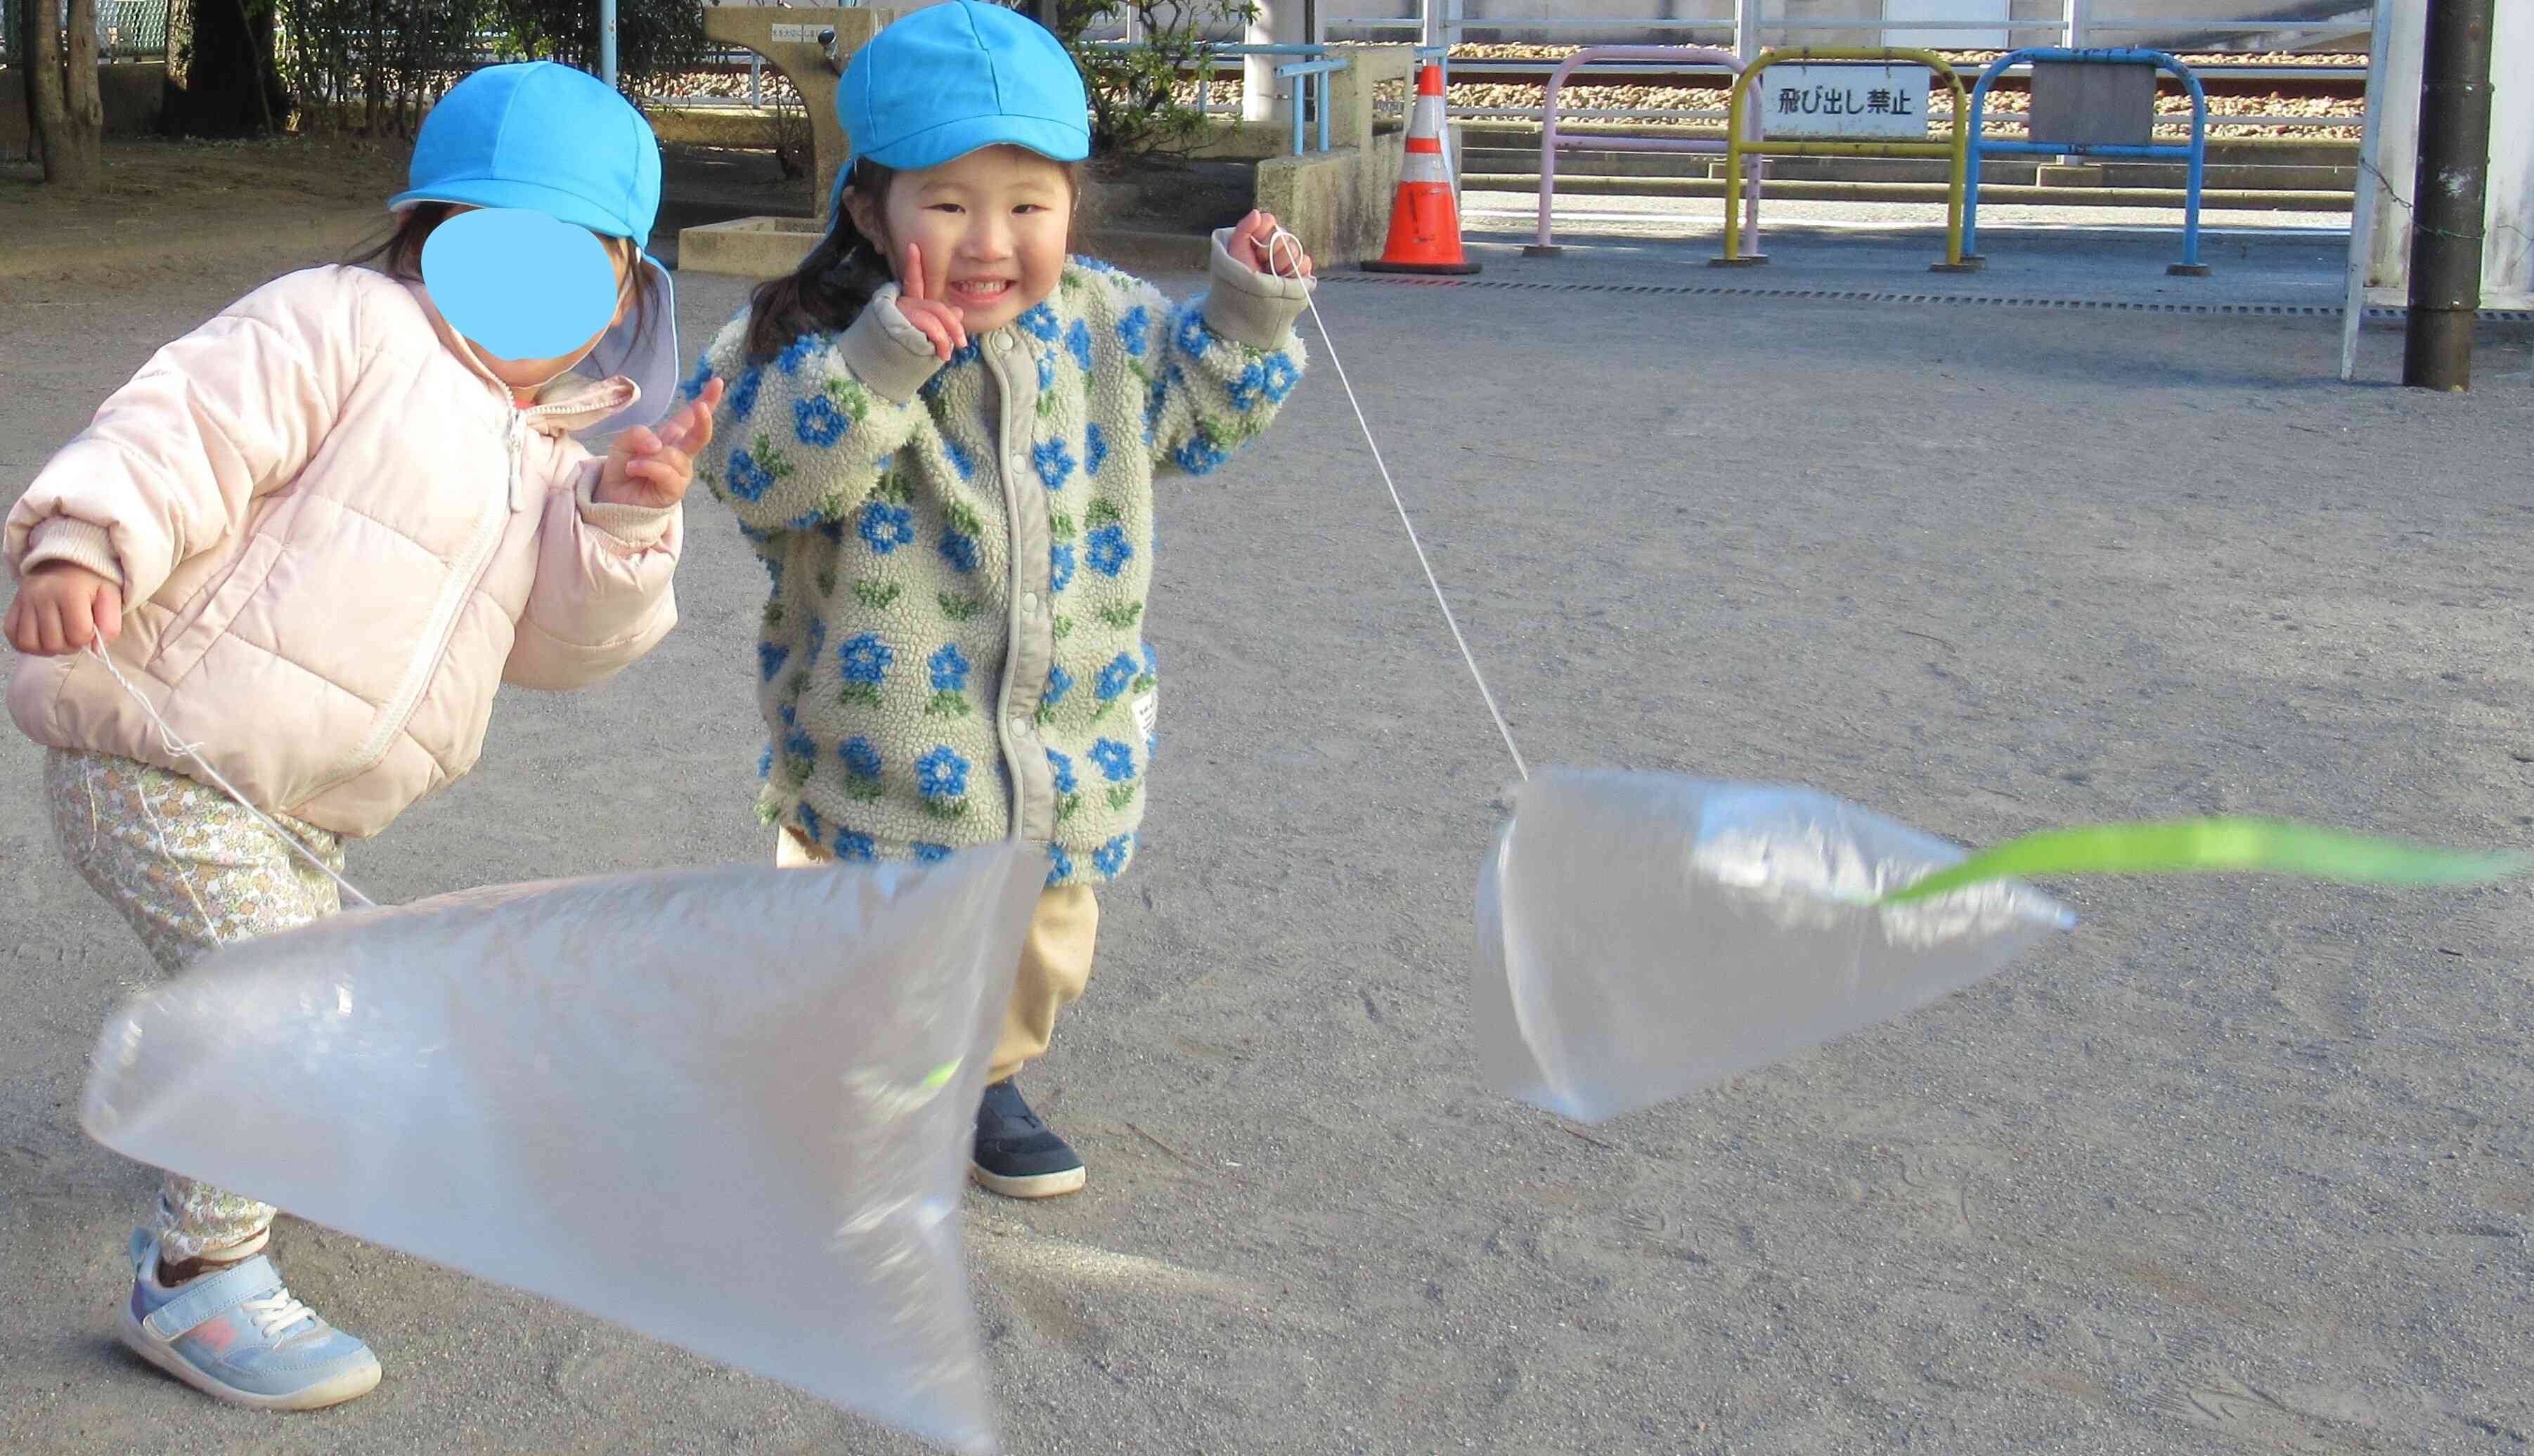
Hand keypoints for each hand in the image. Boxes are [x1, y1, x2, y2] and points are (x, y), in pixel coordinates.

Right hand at [5, 560, 121, 655]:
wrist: (66, 562)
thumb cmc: (91, 581)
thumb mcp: (110, 596)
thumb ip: (110, 623)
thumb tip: (97, 649)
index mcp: (69, 592)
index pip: (78, 634)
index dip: (88, 638)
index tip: (91, 629)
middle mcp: (41, 595)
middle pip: (54, 643)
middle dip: (70, 646)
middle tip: (76, 634)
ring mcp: (24, 601)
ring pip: (31, 644)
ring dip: (48, 648)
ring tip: (60, 636)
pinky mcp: (13, 607)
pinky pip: (14, 637)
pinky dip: (29, 644)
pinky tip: (43, 637)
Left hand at [598, 376, 723, 508]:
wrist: (614, 500)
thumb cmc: (622, 470)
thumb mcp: (623, 442)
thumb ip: (638, 434)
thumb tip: (658, 444)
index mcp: (671, 438)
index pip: (690, 418)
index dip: (706, 400)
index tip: (718, 382)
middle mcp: (680, 455)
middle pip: (699, 437)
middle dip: (703, 422)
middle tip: (702, 409)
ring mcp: (680, 473)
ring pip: (674, 456)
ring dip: (649, 457)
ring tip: (632, 464)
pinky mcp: (675, 491)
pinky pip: (666, 472)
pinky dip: (647, 467)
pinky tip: (634, 468)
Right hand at [894, 244, 968, 361]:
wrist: (875, 371)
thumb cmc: (899, 354)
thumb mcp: (923, 337)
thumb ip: (939, 322)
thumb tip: (958, 312)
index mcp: (905, 304)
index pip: (913, 281)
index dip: (914, 264)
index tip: (914, 246)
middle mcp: (901, 304)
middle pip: (935, 305)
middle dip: (953, 324)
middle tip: (963, 342)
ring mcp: (899, 312)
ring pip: (934, 316)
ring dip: (947, 337)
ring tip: (948, 354)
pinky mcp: (901, 323)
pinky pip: (929, 326)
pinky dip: (940, 340)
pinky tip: (941, 353)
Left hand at [1230, 211, 1311, 279]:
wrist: (1246, 303)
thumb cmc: (1237, 278)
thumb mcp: (1236, 251)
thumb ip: (1244, 228)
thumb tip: (1257, 213)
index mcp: (1261, 238)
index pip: (1270, 222)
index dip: (1263, 234)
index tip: (1254, 249)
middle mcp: (1276, 246)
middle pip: (1283, 235)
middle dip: (1271, 250)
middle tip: (1261, 263)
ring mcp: (1288, 260)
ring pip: (1294, 249)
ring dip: (1282, 262)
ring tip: (1272, 274)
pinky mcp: (1299, 273)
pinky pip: (1305, 262)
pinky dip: (1297, 269)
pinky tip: (1286, 277)